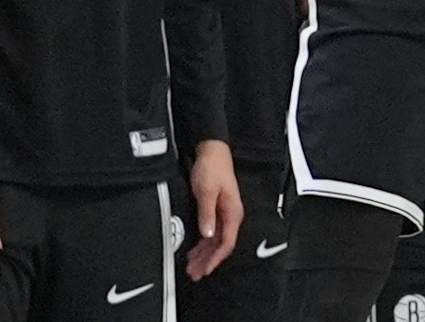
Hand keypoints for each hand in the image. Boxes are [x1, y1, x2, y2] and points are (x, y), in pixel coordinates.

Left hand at [184, 140, 241, 278]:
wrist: (212, 152)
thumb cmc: (212, 169)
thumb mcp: (207, 191)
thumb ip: (207, 214)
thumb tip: (208, 234)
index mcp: (232, 212)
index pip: (227, 242)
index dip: (216, 258)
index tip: (206, 269)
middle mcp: (231, 215)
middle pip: (221, 244)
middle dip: (208, 261)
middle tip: (195, 273)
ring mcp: (224, 213)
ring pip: (215, 241)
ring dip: (204, 255)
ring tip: (192, 267)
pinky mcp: (216, 210)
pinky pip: (211, 233)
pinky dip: (203, 245)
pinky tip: (194, 251)